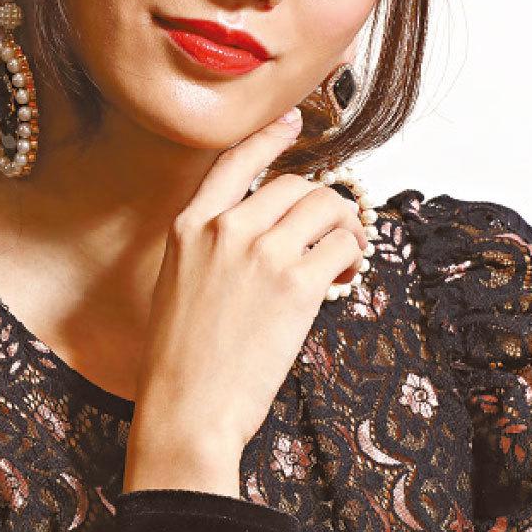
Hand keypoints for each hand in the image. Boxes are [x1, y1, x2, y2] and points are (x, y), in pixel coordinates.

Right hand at [123, 108, 369, 496]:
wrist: (186, 409)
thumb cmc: (179, 361)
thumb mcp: (178, 285)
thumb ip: (212, 248)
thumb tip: (266, 233)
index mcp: (189, 227)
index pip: (234, 160)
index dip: (268, 137)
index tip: (292, 121)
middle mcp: (226, 229)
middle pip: (294, 184)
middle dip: (321, 205)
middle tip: (333, 231)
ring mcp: (262, 253)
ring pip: (326, 207)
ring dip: (345, 226)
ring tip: (345, 253)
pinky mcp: (297, 285)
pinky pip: (344, 247)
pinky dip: (353, 258)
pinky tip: (343, 279)